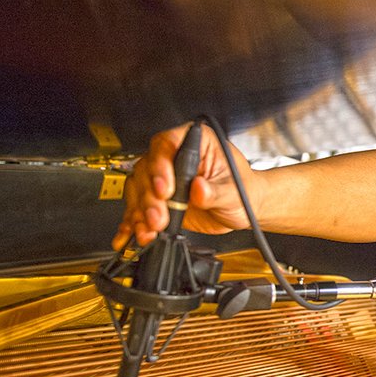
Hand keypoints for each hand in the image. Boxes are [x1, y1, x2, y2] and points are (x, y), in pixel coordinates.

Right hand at [112, 124, 261, 249]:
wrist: (242, 209)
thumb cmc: (243, 190)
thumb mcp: (234, 191)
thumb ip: (216, 191)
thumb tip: (199, 189)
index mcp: (197, 143)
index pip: (168, 144)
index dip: (161, 165)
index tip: (165, 188)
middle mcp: (175, 156)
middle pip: (148, 169)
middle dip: (150, 197)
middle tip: (158, 217)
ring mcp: (163, 177)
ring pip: (138, 189)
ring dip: (140, 212)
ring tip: (150, 230)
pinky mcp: (158, 199)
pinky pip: (138, 208)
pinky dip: (134, 222)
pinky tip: (133, 234)